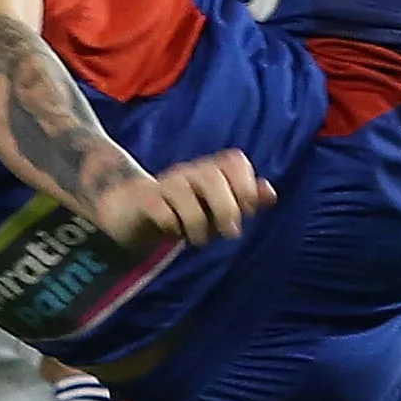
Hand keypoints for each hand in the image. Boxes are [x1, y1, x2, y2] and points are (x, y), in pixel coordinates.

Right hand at [93, 151, 274, 250]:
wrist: (130, 214)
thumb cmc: (181, 212)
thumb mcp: (216, 210)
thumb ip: (243, 200)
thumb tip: (270, 192)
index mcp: (209, 171)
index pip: (234, 160)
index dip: (245, 184)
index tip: (248, 210)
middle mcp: (188, 173)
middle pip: (211, 175)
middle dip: (226, 206)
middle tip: (229, 233)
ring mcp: (164, 184)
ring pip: (184, 190)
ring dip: (197, 221)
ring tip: (199, 240)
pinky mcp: (143, 201)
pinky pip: (159, 207)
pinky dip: (171, 224)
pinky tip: (172, 233)